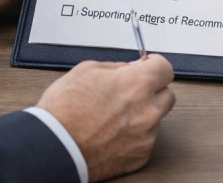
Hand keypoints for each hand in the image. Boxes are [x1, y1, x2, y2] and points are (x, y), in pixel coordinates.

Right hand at [37, 55, 175, 181]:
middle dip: (153, 91)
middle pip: (167, 94)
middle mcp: (147, 110)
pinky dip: (133, 136)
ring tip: (114, 116)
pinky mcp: (140, 157)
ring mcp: (145, 136)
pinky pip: (145, 140)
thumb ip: (116, 67)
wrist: (54, 147)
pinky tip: (112, 133)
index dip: (155, 66)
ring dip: (142, 115)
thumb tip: (130, 68)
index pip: (166, 68)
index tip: (149, 68)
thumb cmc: (64, 111)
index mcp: (137, 84)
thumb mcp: (86, 71)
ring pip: (155, 119)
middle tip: (132, 92)